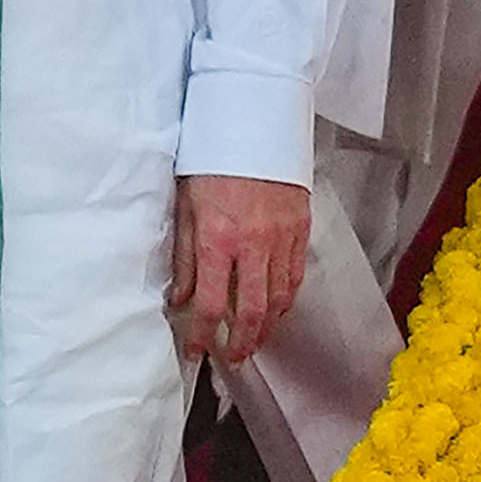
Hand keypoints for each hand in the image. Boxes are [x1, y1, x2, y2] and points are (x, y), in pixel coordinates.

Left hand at [169, 175, 309, 368]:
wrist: (253, 122)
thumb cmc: (212, 159)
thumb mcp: (185, 206)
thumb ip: (184, 257)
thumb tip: (179, 297)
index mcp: (217, 241)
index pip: (208, 304)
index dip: (202, 335)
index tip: (196, 351)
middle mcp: (252, 246)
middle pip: (250, 312)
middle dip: (241, 343)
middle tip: (233, 359)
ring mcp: (281, 239)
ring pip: (278, 299)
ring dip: (266, 327)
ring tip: (254, 341)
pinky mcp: (301, 229)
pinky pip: (295, 276)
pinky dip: (286, 299)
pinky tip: (276, 309)